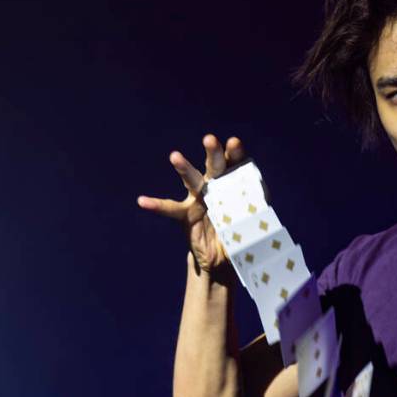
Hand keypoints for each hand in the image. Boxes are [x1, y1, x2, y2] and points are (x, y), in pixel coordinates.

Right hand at [137, 134, 247, 273]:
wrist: (223, 257)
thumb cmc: (242, 237)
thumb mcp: (252, 227)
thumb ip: (252, 218)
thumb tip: (254, 213)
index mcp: (237, 186)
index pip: (238, 166)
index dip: (236, 155)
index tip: (233, 143)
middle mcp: (217, 187)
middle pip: (215, 167)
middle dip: (213, 153)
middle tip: (209, 140)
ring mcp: (200, 199)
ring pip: (192, 180)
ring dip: (184, 168)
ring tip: (175, 156)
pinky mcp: (186, 214)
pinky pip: (170, 209)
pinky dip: (156, 205)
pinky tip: (142, 201)